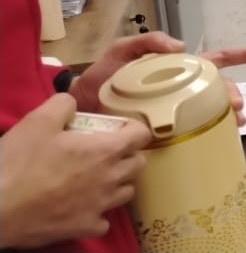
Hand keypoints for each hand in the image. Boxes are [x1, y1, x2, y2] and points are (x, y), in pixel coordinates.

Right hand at [0, 94, 151, 248]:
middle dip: (127, 155)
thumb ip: (63, 105)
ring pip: (125, 192)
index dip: (132, 129)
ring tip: (96, 179)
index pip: (141, 135)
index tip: (119, 129)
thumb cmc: (20, 164)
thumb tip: (72, 101)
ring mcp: (100, 206)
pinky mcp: (85, 227)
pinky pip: (103, 221)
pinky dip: (97, 214)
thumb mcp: (38, 121)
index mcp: (105, 151)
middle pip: (137, 164)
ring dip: (116, 184)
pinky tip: (81, 208)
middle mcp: (110, 179)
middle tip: (105, 152)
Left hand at [70, 32, 245, 125]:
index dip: (244, 55)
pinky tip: (220, 138)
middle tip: (236, 107)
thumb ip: (145, 42)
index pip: (216, 59)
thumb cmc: (99, 83)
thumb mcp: (118, 53)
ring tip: (233, 122)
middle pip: (221, 88)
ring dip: (229, 114)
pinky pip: (199, 133)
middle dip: (236, 94)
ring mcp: (178, 114)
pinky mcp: (170, 135)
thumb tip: (181, 46)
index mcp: (175, 71)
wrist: (78, 118)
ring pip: (215, 111)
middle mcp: (182, 92)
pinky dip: (215, 134)